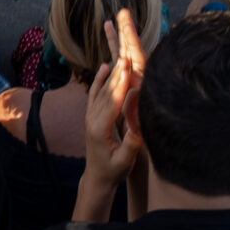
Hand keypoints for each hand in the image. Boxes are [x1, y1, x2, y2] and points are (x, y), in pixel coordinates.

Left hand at [83, 7, 148, 192]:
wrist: (96, 178)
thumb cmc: (113, 171)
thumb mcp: (125, 160)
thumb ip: (132, 141)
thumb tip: (139, 122)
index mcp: (100, 129)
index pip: (112, 102)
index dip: (120, 83)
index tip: (127, 67)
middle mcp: (92, 119)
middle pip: (106, 91)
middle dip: (117, 72)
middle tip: (126, 52)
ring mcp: (90, 116)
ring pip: (101, 89)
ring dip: (111, 71)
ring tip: (120, 54)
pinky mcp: (91, 116)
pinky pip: (95, 93)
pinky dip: (100, 79)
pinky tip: (105, 66)